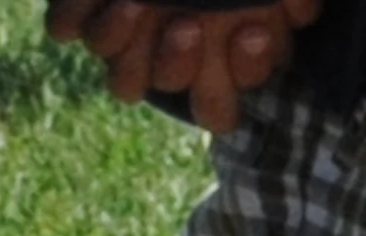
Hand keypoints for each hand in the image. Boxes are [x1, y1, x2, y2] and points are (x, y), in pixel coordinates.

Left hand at [43, 0, 323, 127]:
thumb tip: (300, 7)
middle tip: (187, 22)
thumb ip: (288, 1)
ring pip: (121, 79)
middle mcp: (171, 55)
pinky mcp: (79, 13)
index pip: (232, 96)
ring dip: (126, 47)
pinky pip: (66, 28)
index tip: (253, 31)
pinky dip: (77, 13)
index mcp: (219, 53)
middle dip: (178, 62)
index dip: (242, 75)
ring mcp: (124, 39)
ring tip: (135, 4)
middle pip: (172, 88)